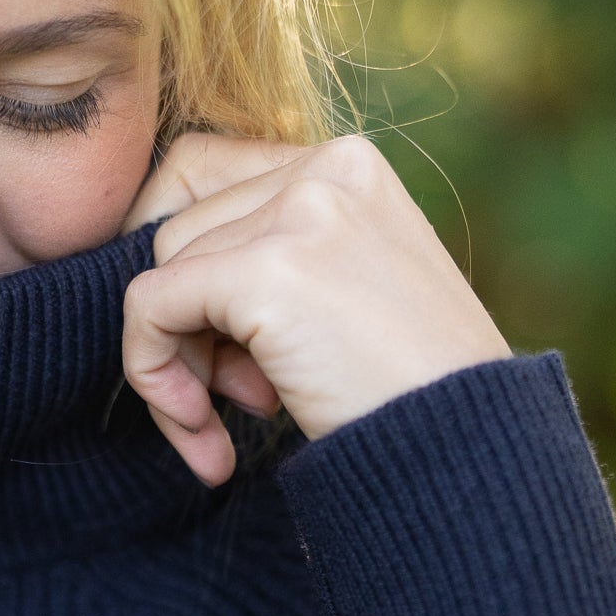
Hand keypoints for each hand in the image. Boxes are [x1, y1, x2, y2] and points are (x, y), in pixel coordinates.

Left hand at [118, 132, 511, 485]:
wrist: (466, 451)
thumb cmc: (406, 388)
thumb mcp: (344, 290)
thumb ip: (268, 253)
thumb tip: (153, 277)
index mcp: (348, 163)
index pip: (199, 169)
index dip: (177, 252)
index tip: (199, 332)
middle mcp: (326, 169)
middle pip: (176, 226)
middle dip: (185, 319)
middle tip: (240, 392)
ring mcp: (299, 214)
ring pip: (158, 269)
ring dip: (178, 357)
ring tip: (249, 408)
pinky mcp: (266, 272)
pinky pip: (149, 308)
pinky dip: (153, 373)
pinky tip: (205, 433)